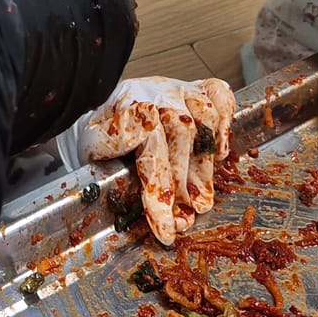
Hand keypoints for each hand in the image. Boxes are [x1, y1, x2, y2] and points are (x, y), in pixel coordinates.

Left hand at [81, 77, 236, 245]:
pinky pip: (219, 96)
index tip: (166, 227)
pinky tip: (219, 153)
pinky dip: (226, 122)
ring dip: (205, 166)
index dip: (161, 194)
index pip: (151, 150)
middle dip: (184, 186)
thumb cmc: (95, 132)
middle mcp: (158, 93)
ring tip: (201, 200)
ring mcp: (180, 89)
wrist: (94, 105)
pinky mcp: (196, 88)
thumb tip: (140, 132)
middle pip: (182, 137)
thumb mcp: (91, 142)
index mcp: (129, 105)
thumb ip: (112, 140)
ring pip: (206, 120)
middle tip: (183, 220)